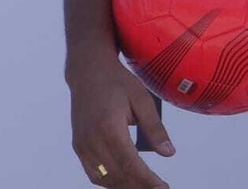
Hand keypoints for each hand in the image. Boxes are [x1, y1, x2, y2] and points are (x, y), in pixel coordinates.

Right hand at [67, 49, 174, 187]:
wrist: (88, 70)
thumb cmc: (116, 82)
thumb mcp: (142, 100)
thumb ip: (155, 128)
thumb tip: (169, 152)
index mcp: (109, 127)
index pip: (130, 164)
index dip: (147, 181)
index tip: (162, 188)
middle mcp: (92, 139)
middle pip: (117, 176)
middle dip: (139, 187)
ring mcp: (82, 144)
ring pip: (103, 178)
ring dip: (124, 186)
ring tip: (145, 186)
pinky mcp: (79, 146)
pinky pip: (93, 173)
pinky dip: (109, 181)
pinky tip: (125, 181)